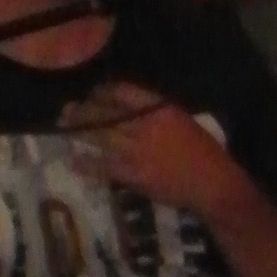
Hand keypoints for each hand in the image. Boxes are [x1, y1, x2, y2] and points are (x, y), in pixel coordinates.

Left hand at [60, 80, 223, 211]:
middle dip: (83, 110)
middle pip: (105, 113)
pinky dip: (87, 164)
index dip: (103, 92)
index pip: (123, 92)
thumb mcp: (184, 120)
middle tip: (67, 110)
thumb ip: (158, 113)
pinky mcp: (135, 175)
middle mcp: (146, 127)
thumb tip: (131, 108)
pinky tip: (73, 161)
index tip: (93, 94)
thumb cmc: (204, 151)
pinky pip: (104, 167)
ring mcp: (138, 152)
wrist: (214, 184)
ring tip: (63, 128)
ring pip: (100, 137)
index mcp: (160, 109)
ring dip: (79, 131)